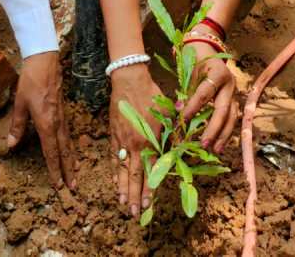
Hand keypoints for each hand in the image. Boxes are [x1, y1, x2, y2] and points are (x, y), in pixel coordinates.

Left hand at [7, 51, 75, 188]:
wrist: (45, 61)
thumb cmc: (30, 81)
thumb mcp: (20, 103)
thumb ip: (17, 126)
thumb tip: (11, 146)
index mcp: (46, 123)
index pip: (51, 152)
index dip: (54, 169)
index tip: (58, 184)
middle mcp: (57, 123)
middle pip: (63, 151)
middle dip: (68, 169)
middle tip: (72, 187)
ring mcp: (62, 116)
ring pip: (68, 142)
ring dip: (71, 159)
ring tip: (75, 172)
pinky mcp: (62, 110)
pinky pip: (68, 133)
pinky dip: (70, 145)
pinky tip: (69, 149)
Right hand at [109, 64, 161, 218]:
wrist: (129, 80)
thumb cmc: (151, 95)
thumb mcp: (166, 115)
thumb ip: (171, 134)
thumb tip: (181, 148)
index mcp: (148, 142)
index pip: (149, 172)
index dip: (149, 190)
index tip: (148, 206)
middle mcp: (134, 145)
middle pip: (133, 176)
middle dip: (134, 196)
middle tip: (134, 214)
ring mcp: (121, 141)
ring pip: (121, 170)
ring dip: (122, 188)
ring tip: (123, 204)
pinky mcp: (114, 134)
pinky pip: (113, 157)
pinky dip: (114, 171)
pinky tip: (114, 182)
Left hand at [179, 44, 237, 153]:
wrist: (208, 49)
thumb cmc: (196, 60)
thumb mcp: (190, 72)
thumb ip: (187, 92)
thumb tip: (178, 111)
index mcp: (218, 72)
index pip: (205, 92)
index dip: (194, 106)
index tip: (182, 118)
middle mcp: (230, 83)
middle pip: (224, 109)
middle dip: (213, 128)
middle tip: (203, 143)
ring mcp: (235, 93)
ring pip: (232, 117)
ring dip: (223, 135)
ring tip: (214, 150)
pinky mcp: (235, 101)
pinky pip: (232, 119)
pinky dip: (225, 132)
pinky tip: (219, 144)